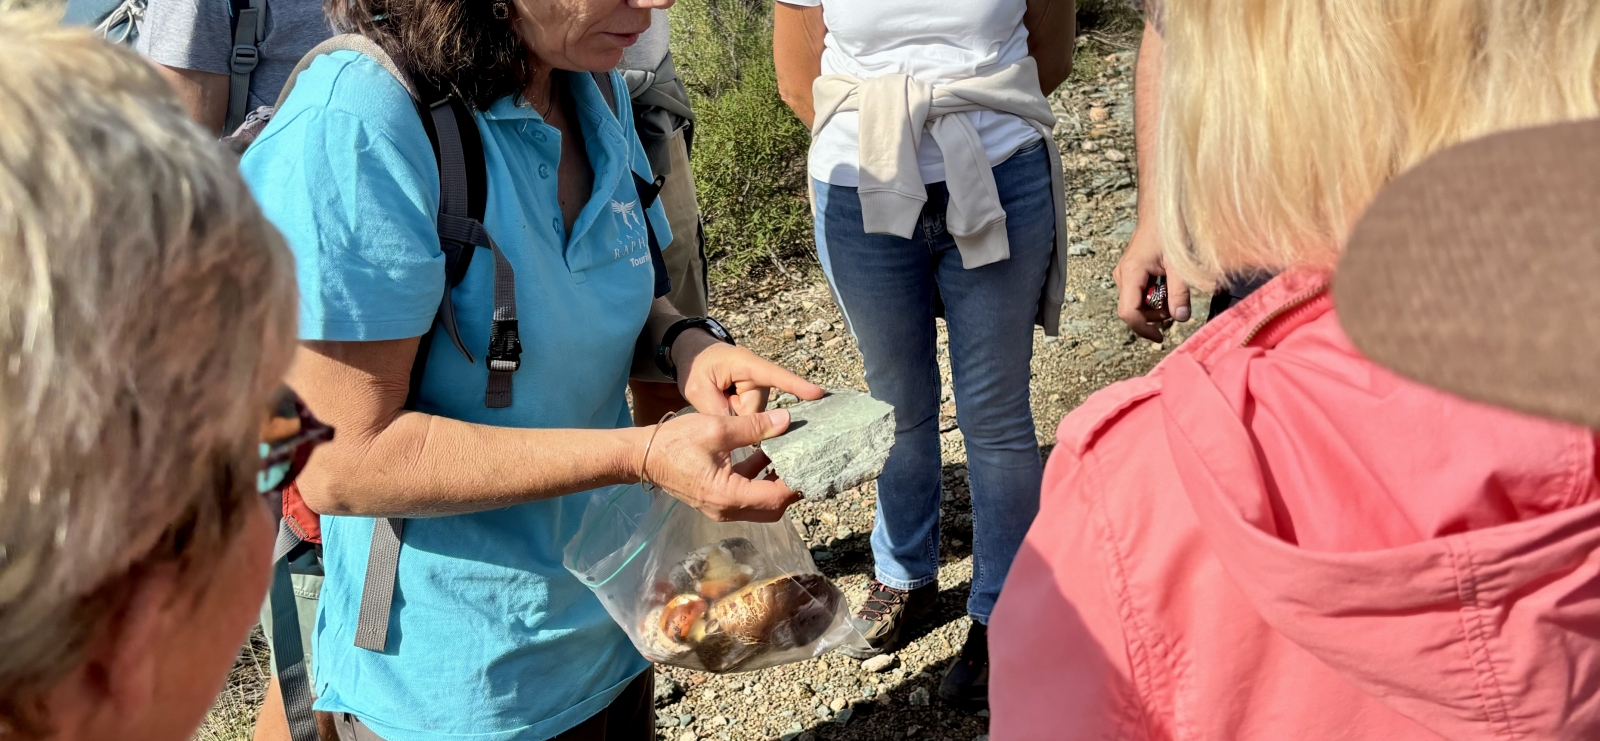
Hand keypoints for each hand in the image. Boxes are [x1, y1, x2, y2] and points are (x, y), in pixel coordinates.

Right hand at [641, 409, 799, 521]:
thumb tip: (787, 419)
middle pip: (772, 508)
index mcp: (729, 496)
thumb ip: (754, 426)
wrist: (642, 455)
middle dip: (790, 488)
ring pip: (760, 504)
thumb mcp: (718, 428)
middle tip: (804, 462)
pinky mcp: (716, 499)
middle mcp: (727, 509)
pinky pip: (746, 495)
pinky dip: (759, 479)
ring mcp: (721, 507)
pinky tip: (766, 454)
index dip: (796, 482)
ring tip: (789, 456)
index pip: (776, 498)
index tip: (811, 462)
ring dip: (775, 483)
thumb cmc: (675, 442)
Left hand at [673, 332, 824, 415]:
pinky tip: (725, 402)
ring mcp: (760, 389)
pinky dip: (737, 415)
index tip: (818, 393)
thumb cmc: (698, 367)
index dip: (797, 386)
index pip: (776, 376)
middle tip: (716, 399)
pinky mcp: (758, 399)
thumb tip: (742, 436)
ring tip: (719, 398)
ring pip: (754, 418)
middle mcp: (759, 376)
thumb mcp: (698, 389)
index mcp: (746, 365)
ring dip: (735, 414)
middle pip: (758, 413)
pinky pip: (751, 418)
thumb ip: (718, 411)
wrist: (696, 358)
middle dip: (737, 414)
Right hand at [1113, 223, 1190, 341]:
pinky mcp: (1132, 272)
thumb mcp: (1179, 264)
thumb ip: (1180, 292)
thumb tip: (1181, 318)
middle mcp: (1123, 276)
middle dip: (1156, 314)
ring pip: (1139, 303)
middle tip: (1177, 303)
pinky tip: (1168, 280)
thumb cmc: (1169, 231)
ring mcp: (1126, 274)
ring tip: (1174, 287)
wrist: (1161, 210)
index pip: (1128, 312)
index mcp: (1131, 273)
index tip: (1160, 337)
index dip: (1143, 329)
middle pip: (1134, 310)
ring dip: (1158, 303)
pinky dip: (1157, 293)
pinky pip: (1141, 293)